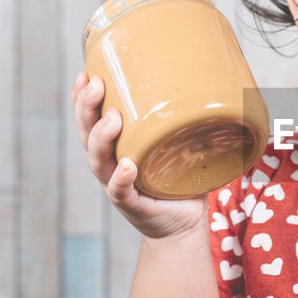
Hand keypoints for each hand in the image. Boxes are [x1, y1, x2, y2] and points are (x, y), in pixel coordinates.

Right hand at [71, 71, 206, 239]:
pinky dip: (121, 178)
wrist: (182, 224)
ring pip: (98, 160)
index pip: (89, 119)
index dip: (82, 98)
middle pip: (87, 134)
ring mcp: (117, 184)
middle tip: (96, 83)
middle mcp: (110, 163)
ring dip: (102, 137)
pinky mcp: (132, 204)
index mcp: (115, 146)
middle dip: (86, 107)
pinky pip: (121, 191)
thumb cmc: (179, 180)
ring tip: (112, 118)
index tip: (87, 73)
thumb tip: (215, 81)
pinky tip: (126, 166)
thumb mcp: (179, 144)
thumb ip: (186, 119)